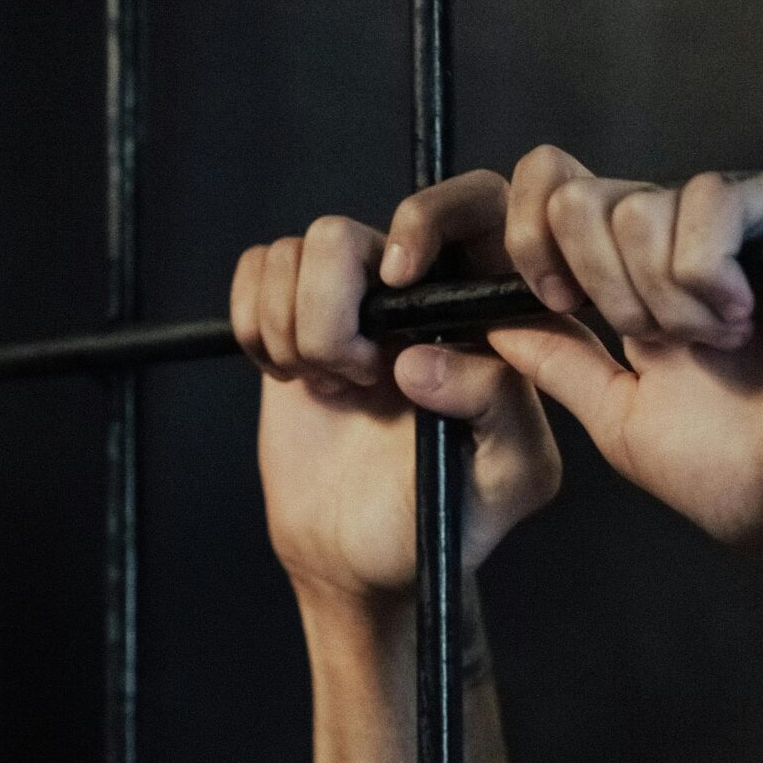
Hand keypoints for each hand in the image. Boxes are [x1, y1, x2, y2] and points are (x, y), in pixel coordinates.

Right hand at [231, 185, 561, 605]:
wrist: (358, 558)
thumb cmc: (445, 521)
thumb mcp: (506, 478)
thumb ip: (498, 409)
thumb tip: (420, 358)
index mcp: (485, 310)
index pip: (475, 204)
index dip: (426, 220)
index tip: (397, 281)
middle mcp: (418, 288)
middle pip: (346, 232)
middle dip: (333, 311)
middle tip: (359, 377)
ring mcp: (349, 296)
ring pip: (295, 250)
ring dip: (296, 331)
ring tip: (334, 387)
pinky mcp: (291, 313)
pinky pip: (256, 269)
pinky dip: (257, 325)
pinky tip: (293, 377)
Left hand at [464, 149, 762, 549]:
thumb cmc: (757, 474)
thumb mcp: (625, 423)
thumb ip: (559, 366)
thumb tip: (484, 322)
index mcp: (623, 286)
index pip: (544, 207)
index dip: (526, 244)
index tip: (553, 305)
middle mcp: (669, 241)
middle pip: (573, 195)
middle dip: (594, 282)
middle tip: (652, 342)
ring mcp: (730, 220)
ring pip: (635, 205)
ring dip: (662, 295)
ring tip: (719, 343)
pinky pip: (710, 199)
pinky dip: (707, 272)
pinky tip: (745, 317)